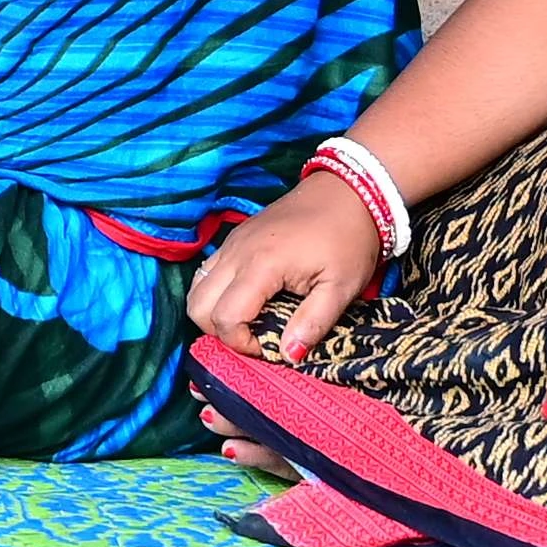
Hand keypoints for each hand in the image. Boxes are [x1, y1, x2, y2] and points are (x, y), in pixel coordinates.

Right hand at [190, 173, 390, 360]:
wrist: (349, 191)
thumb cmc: (349, 239)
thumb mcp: (342, 286)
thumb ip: (314, 323)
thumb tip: (289, 356)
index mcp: (262, 265)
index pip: (225, 318)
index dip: (242, 343)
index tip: (271, 347)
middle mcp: (237, 252)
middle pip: (197, 307)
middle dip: (221, 332)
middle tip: (256, 337)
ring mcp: (232, 243)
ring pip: (196, 290)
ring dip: (215, 313)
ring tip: (252, 320)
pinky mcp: (235, 238)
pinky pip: (208, 273)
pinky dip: (218, 294)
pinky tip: (251, 299)